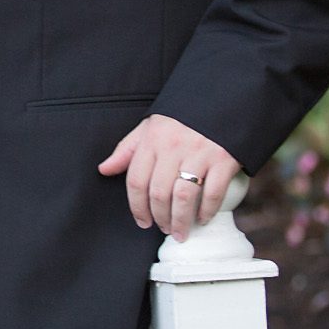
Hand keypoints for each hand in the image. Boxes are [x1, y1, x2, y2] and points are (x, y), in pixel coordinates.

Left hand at [97, 113, 238, 240]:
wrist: (223, 97)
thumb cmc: (184, 117)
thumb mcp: (150, 126)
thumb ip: (127, 150)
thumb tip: (104, 169)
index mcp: (152, 139)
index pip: (136, 180)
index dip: (136, 207)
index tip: (142, 221)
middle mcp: (173, 146)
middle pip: (159, 193)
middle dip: (159, 218)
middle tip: (164, 228)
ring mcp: (200, 153)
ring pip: (183, 197)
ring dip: (181, 221)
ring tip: (180, 232)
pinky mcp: (224, 159)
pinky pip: (213, 193)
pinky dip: (207, 211)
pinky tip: (203, 218)